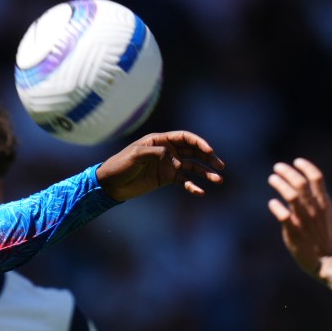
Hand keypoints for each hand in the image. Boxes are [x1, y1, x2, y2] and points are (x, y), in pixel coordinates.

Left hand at [97, 131, 224, 201]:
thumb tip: (171, 156)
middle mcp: (168, 151)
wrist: (111, 183)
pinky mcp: (167, 179)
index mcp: (161, 140)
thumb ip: (154, 152)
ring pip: (192, 167)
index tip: (209, 151)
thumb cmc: (120, 164)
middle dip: (208, 158)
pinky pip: (184, 182)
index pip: (185, 138)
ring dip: (205, 173)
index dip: (199, 143)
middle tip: (220, 166)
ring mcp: (169, 165)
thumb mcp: (135, 155)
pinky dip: (192, 186)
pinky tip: (200, 192)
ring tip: (218, 180)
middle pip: (193, 152)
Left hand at [266, 157, 331, 274]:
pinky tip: (272, 203)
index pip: (317, 178)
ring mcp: (304, 220)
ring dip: (280, 184)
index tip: (297, 161)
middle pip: (300, 183)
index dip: (306, 167)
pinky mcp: (294, 232)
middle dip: (288, 172)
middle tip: (277, 167)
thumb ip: (323, 203)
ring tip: (272, 178)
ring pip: (291, 196)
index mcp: (324, 204)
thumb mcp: (331, 217)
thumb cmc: (328, 240)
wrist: (328, 261)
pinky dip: (276, 207)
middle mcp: (314, 209)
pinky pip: (283, 216)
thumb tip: (317, 192)